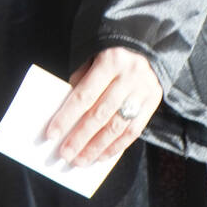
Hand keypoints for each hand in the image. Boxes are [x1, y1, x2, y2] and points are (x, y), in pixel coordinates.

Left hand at [43, 47, 163, 169]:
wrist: (149, 46)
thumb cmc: (112, 54)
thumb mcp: (93, 58)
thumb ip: (81, 82)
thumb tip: (66, 116)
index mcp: (110, 62)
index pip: (84, 95)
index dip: (67, 117)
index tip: (52, 134)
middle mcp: (129, 77)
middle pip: (100, 114)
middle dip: (80, 138)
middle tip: (65, 154)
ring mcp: (144, 90)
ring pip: (117, 126)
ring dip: (97, 148)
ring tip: (81, 161)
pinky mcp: (155, 101)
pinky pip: (134, 130)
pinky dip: (117, 146)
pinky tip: (102, 156)